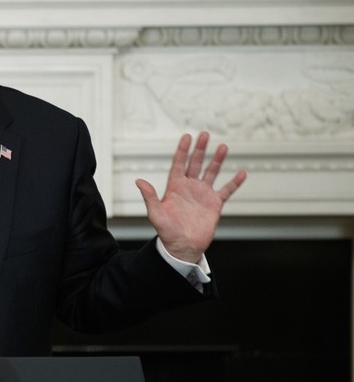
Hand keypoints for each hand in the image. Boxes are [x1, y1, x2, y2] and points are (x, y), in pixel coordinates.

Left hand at [135, 131, 245, 262]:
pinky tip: (241, 173)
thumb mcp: (155, 213)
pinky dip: (234, 182)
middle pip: (195, 163)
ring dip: (217, 160)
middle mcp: (189, 187)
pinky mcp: (214, 204)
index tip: (187, 136)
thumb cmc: (167, 232)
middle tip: (205, 134)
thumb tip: (139, 181)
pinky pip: (227, 190)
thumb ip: (149, 196)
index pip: (178, 163)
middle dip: (200, 149)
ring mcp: (203, 194)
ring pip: (211, 172)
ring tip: (223, 147)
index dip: (182, 150)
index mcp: (174, 187)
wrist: (183, 247)